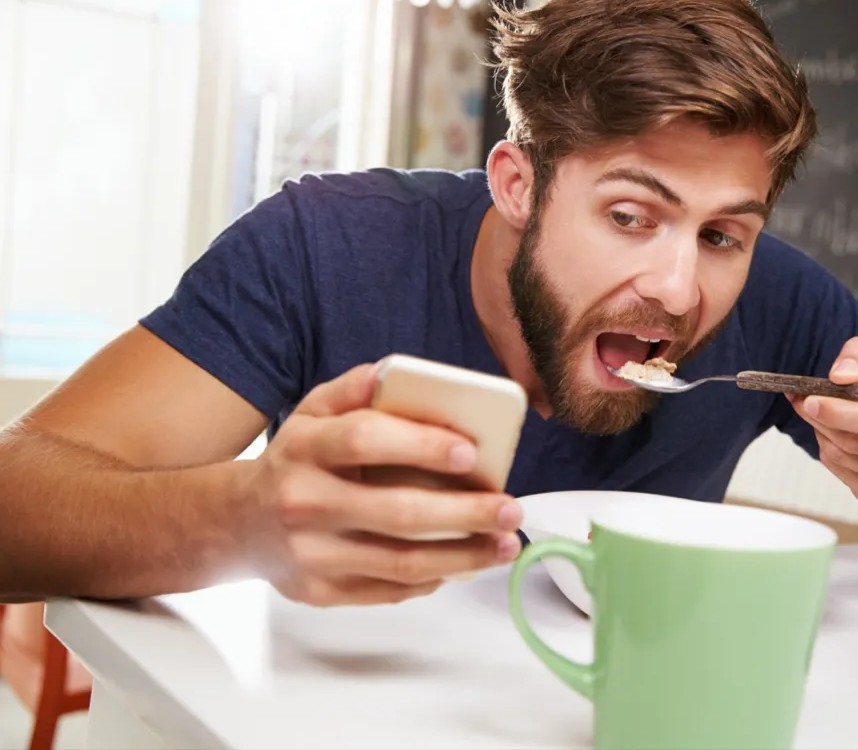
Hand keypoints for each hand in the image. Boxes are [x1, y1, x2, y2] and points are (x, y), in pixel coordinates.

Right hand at [247, 361, 522, 606]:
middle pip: (395, 512)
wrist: (238, 523)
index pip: (365, 440)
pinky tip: (465, 564)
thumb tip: (403, 372)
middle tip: (511, 508)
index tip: (472, 452)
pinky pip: (389, 590)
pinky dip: (434, 578)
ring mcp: (310, 554)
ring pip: (400, 562)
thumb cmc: (298, 459)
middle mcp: (303, 501)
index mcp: (305, 446)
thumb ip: (358, 388)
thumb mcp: (315, 411)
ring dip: (464, 556)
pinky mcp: (320, 592)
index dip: (421, 445)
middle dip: (465, 513)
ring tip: (506, 544)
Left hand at [792, 337, 857, 505]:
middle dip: (824, 422)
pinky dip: (832, 455)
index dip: (840, 413)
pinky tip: (836, 437)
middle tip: (804, 402)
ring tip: (825, 417)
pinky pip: (847, 477)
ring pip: (848, 461)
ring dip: (825, 437)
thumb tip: (841, 376)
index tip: (811, 400)